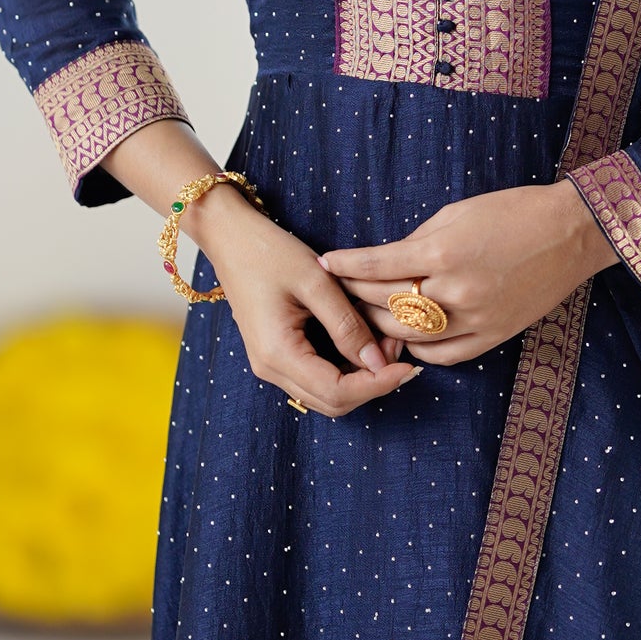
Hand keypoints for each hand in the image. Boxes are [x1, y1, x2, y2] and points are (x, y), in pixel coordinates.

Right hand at [189, 184, 421, 417]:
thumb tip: (379, 362)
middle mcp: (270, 368)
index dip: (377, 385)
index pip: (337, 391)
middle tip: (400, 350)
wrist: (230, 238)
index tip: (410, 367)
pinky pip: (316, 377)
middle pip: (333, 401)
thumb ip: (347, 325)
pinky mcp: (276, 355)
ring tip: (386, 342)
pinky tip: (364, 340)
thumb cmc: (269, 252)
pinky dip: (345, 367)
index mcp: (277, 352)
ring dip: (360, 377)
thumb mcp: (316, 282)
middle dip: (372, 383)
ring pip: (326, 393)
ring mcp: (270, 364)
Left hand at [319, 180, 617, 364]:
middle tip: (336, 292)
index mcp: (441, 253)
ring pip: (409, 336)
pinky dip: (418, 349)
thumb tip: (385, 263)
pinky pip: (443, 355)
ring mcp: (474, 319)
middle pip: (385, 304)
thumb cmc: (513, 212)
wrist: (571, 233)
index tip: (325, 263)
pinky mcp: (492, 336)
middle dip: (356, 297)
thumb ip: (416, 242)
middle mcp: (454, 291)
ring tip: (363, 319)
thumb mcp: (456, 213)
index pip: (376, 266)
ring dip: (381, 328)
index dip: (345, 265)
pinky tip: (406, 339)